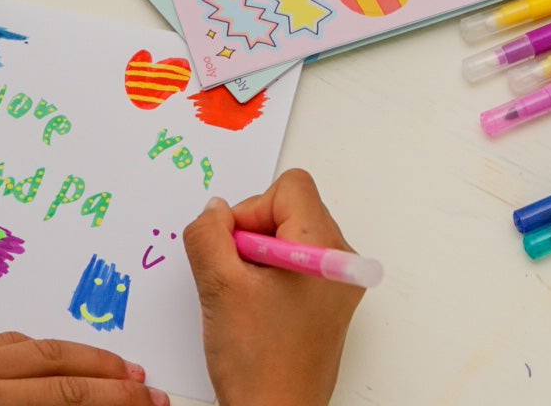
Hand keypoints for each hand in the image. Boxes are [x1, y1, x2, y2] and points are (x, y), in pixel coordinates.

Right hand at [183, 169, 365, 405]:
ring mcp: (338, 282)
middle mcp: (342, 260)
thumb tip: (215, 210)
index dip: (251, 210)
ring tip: (248, 299)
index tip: (235, 250)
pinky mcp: (329, 302)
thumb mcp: (219, 286)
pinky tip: (257, 310)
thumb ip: (208, 233)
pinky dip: (270, 276)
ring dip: (259, 258)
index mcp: (326, 247)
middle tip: (238, 278)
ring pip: (289, 237)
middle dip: (253, 235)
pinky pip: (296, 264)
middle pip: (290, 209)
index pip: (290, 187)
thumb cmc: (258, 362)